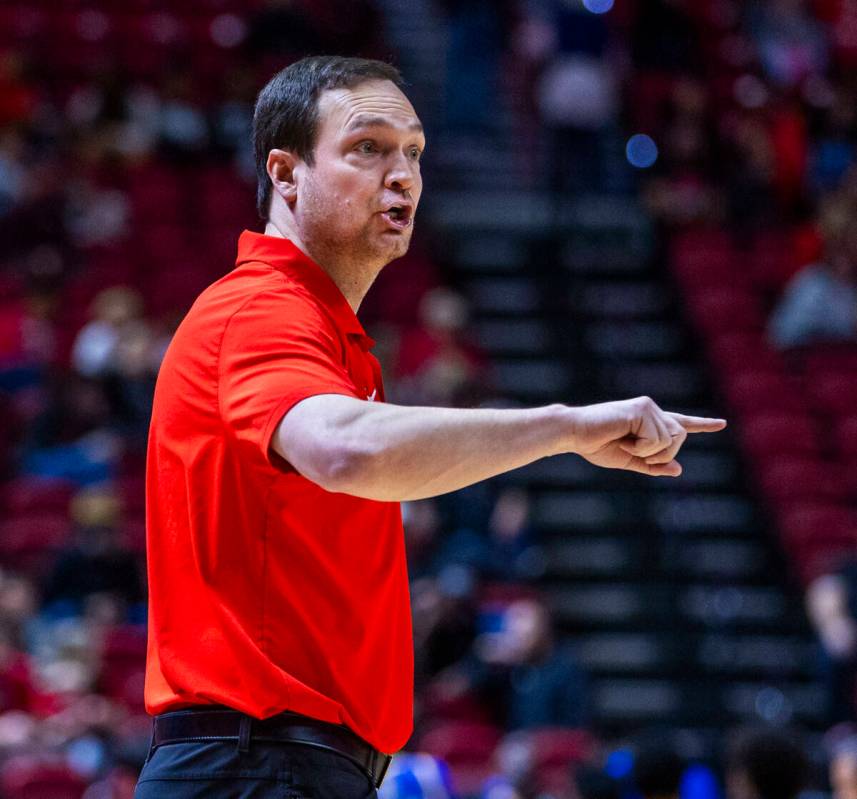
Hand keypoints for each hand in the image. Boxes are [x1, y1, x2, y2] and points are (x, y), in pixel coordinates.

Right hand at [570, 396, 725, 476]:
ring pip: (670, 440)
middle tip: (633, 452)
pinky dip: (641, 448)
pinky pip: (657, 439)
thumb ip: (653, 465)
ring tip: (625, 444)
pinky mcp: (641, 409)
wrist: (574, 433)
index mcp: (649, 422)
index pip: (680, 423)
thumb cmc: (595, 445)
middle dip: (661, 454)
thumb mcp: (628, 461)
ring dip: (649, 452)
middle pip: (680, 437)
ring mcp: (647, 407)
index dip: (702, 424)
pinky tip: (622, 439)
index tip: (721, 424)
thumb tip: (679, 469)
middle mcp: (652, 410)